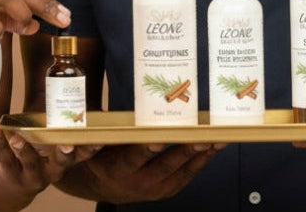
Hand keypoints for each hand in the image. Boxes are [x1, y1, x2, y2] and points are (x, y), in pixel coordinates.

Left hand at [0, 124, 99, 194]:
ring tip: (17, 138)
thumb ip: (60, 125)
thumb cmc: (39, 155)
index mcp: (64, 161)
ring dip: (24, 149)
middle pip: (60, 164)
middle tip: (66, 146)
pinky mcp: (11, 173)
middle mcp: (51, 171)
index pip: (82, 156)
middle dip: (64, 155)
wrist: (15, 183)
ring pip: (30, 162)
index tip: (98, 140)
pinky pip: (4, 156)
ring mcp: (31, 175)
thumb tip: (71, 88)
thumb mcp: (51, 145)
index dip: (90, 149)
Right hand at [72, 142, 221, 202]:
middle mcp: (138, 182)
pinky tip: (214, 146)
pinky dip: (202, 160)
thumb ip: (96, 134)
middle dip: (185, 151)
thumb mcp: (92, 146)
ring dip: (200, 155)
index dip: (145, 150)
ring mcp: (155, 189)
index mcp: (117, 170)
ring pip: (182, 171)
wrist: (103, 187)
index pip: (132, 159)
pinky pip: (188, 175)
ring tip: (217, 139)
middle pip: (165, 166)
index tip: (157, 139)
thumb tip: (88, 115)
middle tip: (201, 137)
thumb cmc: (99, 158)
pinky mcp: (167, 190)